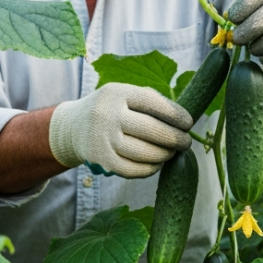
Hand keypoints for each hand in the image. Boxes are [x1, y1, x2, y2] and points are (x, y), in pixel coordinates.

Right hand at [48, 83, 192, 178]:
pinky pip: (132, 170)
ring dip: (164, 155)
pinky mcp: (101, 159)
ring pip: (143, 153)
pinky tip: (157, 164)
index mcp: (118, 93)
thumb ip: (150, 101)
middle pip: (151, 130)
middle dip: (175, 138)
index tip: (189, 123)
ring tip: (172, 152)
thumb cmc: (111, 109)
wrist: (73, 126)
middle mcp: (108, 114)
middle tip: (186, 142)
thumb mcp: (124, 94)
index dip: (176, 115)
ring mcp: (103, 138)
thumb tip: (184, 120)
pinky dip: (149, 169)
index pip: (153, 103)